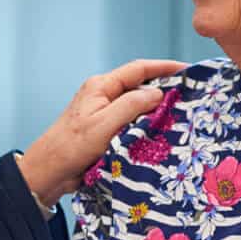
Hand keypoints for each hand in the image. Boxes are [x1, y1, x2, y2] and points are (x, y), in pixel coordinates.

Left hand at [18, 58, 186, 202]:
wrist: (49, 172)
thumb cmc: (71, 146)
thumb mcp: (103, 124)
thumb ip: (131, 106)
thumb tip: (157, 93)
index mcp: (101, 86)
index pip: (138, 69)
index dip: (164, 67)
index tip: (188, 70)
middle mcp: (104, 96)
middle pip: (140, 86)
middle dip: (165, 89)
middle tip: (191, 95)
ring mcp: (105, 113)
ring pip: (138, 106)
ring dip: (157, 110)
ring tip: (183, 114)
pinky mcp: (106, 131)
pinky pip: (132, 123)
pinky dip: (148, 125)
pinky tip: (163, 133)